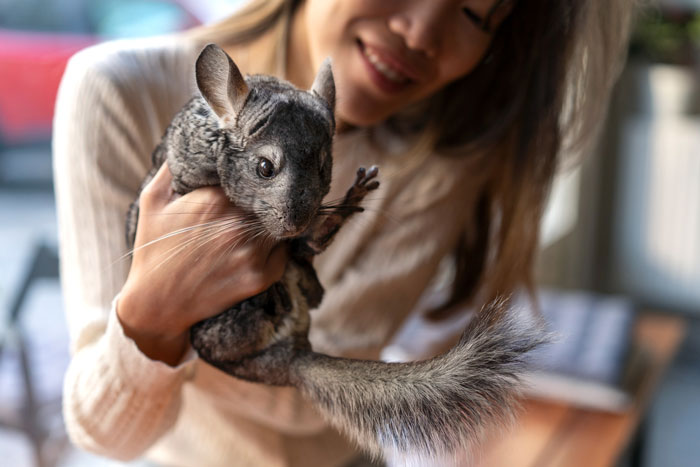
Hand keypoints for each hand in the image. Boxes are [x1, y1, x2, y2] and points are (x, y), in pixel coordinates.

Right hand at [117, 163, 287, 364]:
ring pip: (282, 224)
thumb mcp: (153, 199)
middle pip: (273, 199)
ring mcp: (252, 252)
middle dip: (271, 196)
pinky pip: (284, 253)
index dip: (257, 174)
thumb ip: (174, 165)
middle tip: (266, 197)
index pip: (254, 175)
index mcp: (216, 199)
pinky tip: (261, 247)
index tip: (255, 174)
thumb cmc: (154, 247)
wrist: (157, 303)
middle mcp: (239, 225)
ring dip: (276, 222)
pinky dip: (278, 248)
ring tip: (263, 221)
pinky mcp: (260, 277)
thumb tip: (196, 137)